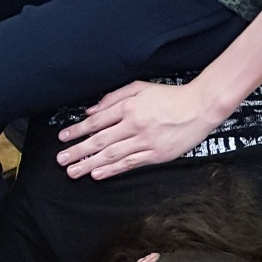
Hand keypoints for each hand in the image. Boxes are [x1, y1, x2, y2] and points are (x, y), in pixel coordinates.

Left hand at [57, 77, 225, 179]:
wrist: (200, 107)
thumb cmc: (169, 96)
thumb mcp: (140, 87)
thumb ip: (114, 97)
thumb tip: (91, 111)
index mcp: (129, 107)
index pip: (96, 121)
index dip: (77, 131)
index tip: (63, 138)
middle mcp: (134, 125)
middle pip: (100, 141)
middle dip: (78, 151)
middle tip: (61, 160)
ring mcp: (145, 142)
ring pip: (111, 155)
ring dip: (89, 164)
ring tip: (73, 171)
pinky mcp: (156, 155)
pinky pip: (129, 164)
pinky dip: (112, 170)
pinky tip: (97, 174)